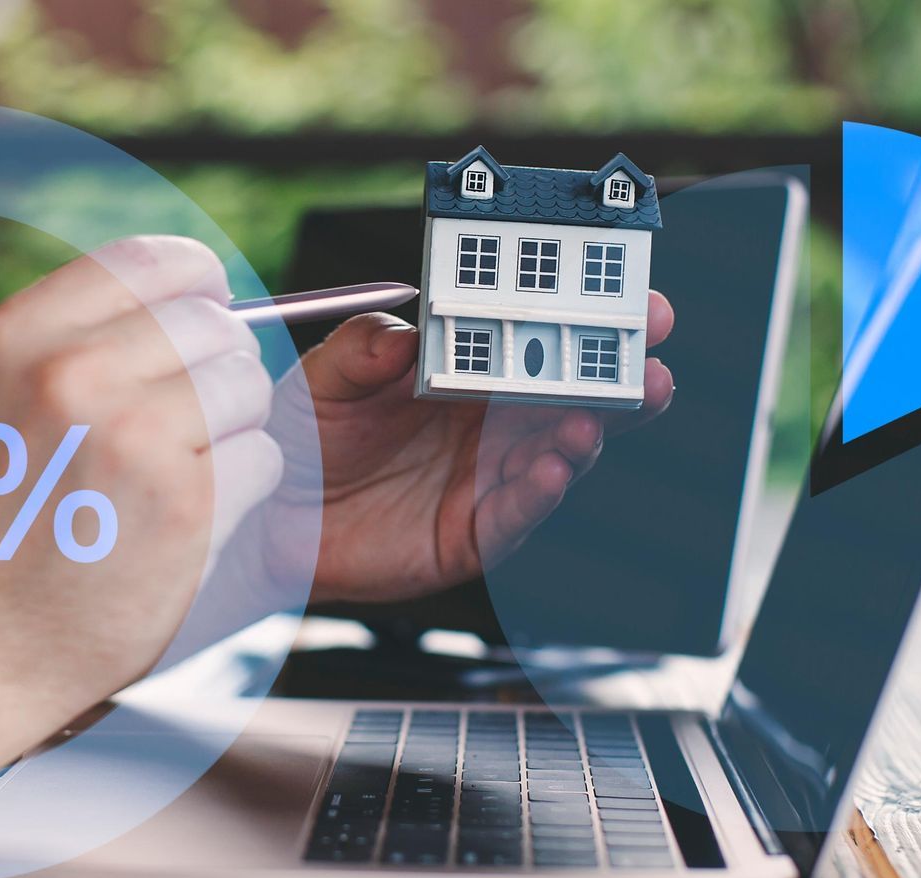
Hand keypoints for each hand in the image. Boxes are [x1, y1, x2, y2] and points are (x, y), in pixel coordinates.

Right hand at [0, 237, 280, 738]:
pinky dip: (244, 488)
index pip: (156, 261)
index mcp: (22, 335)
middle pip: (216, 326)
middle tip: (190, 420)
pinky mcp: (186, 504)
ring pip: (250, 390)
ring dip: (235, 430)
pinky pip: (265, 459)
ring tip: (179, 473)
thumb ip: (78, 338)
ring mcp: (133, 437)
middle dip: (219, 369)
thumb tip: (193, 294)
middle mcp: (74, 373)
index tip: (204, 315)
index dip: (198, 287)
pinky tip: (189, 518)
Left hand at [256, 292, 674, 603]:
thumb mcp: (325, 376)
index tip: (627, 300)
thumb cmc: (303, 435)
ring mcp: (487, 479)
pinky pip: (516, 514)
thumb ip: (364, 349)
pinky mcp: (472, 535)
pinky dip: (537, 493)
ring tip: (591, 421)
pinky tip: (552, 470)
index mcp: (467, 372)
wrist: (271, 517)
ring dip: (584, 437)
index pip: (536, 340)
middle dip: (615, 379)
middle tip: (649, 360)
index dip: (584, 320)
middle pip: (570, 399)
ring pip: (556, 456)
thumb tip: (406, 334)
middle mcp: (490, 424)